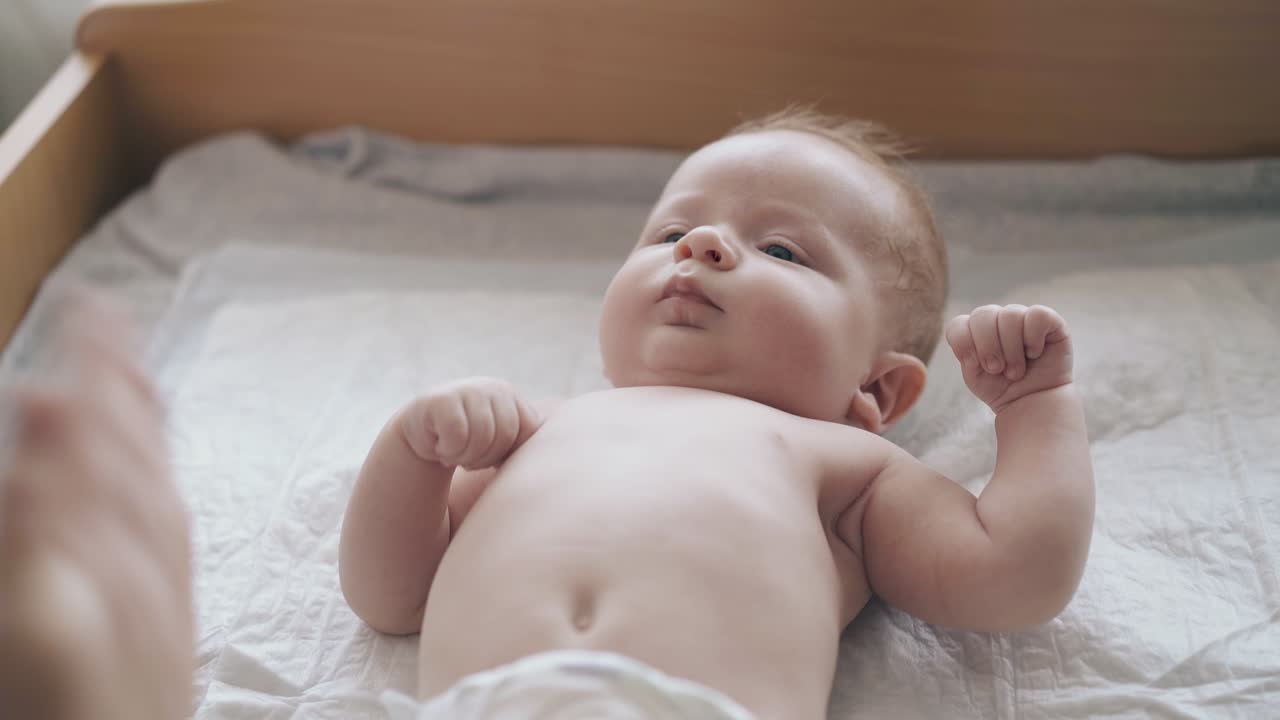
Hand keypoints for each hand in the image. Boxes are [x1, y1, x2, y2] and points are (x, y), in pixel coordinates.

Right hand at [401, 377, 540, 469]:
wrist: (421, 436)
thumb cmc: (467, 442)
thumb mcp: (500, 438)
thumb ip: (524, 439)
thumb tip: (564, 462)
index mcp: (510, 396)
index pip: (528, 430)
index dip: (508, 451)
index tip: (491, 456)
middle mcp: (492, 388)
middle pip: (505, 435)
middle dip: (485, 457)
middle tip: (468, 457)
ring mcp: (467, 390)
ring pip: (481, 437)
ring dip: (464, 456)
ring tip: (454, 451)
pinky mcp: (440, 400)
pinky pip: (457, 437)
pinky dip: (448, 451)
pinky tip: (439, 445)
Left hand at [945, 304, 1073, 412]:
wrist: (1032, 404)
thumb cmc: (1002, 388)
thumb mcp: (974, 374)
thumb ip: (965, 350)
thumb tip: (969, 330)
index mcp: (975, 330)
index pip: (958, 323)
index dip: (963, 344)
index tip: (974, 365)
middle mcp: (998, 319)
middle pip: (982, 315)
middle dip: (987, 347)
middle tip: (996, 369)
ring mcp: (1022, 317)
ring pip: (1010, 315)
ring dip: (1011, 349)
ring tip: (1016, 371)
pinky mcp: (1048, 320)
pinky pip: (1037, 315)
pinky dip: (1033, 339)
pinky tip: (1035, 353)